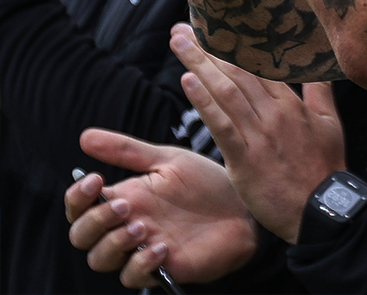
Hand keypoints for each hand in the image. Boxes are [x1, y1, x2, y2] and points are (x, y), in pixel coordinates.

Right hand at [66, 130, 256, 287]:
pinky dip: (140, 264)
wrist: (243, 207)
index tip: (95, 180)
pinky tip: (162, 247)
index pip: (80, 207)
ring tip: (142, 226)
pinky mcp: (160, 269)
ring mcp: (140, 249)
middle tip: (125, 205)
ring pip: (100, 259)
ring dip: (114, 243)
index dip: (77, 198)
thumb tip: (84, 136)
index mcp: (126, 197)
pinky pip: (133, 277)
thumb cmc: (205, 183)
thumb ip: (128, 151)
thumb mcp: (168, 160)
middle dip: (95, 221)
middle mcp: (126, 225)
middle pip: (82, 236)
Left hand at [171, 23, 345, 242]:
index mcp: (292, 103)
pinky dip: (203, 101)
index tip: (215, 28)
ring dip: (199, 65)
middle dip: (208, 49)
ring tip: (178, 43)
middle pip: (237, 72)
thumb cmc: (325, 167)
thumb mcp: (330, 123)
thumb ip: (320, 92)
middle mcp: (273, 113)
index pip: (260, 65)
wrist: (320, 209)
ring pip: (226, 92)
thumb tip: (318, 64)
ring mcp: (258, 134)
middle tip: (182, 28)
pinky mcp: (244, 158)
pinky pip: (221, 124)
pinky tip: (187, 82)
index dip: (236, 46)